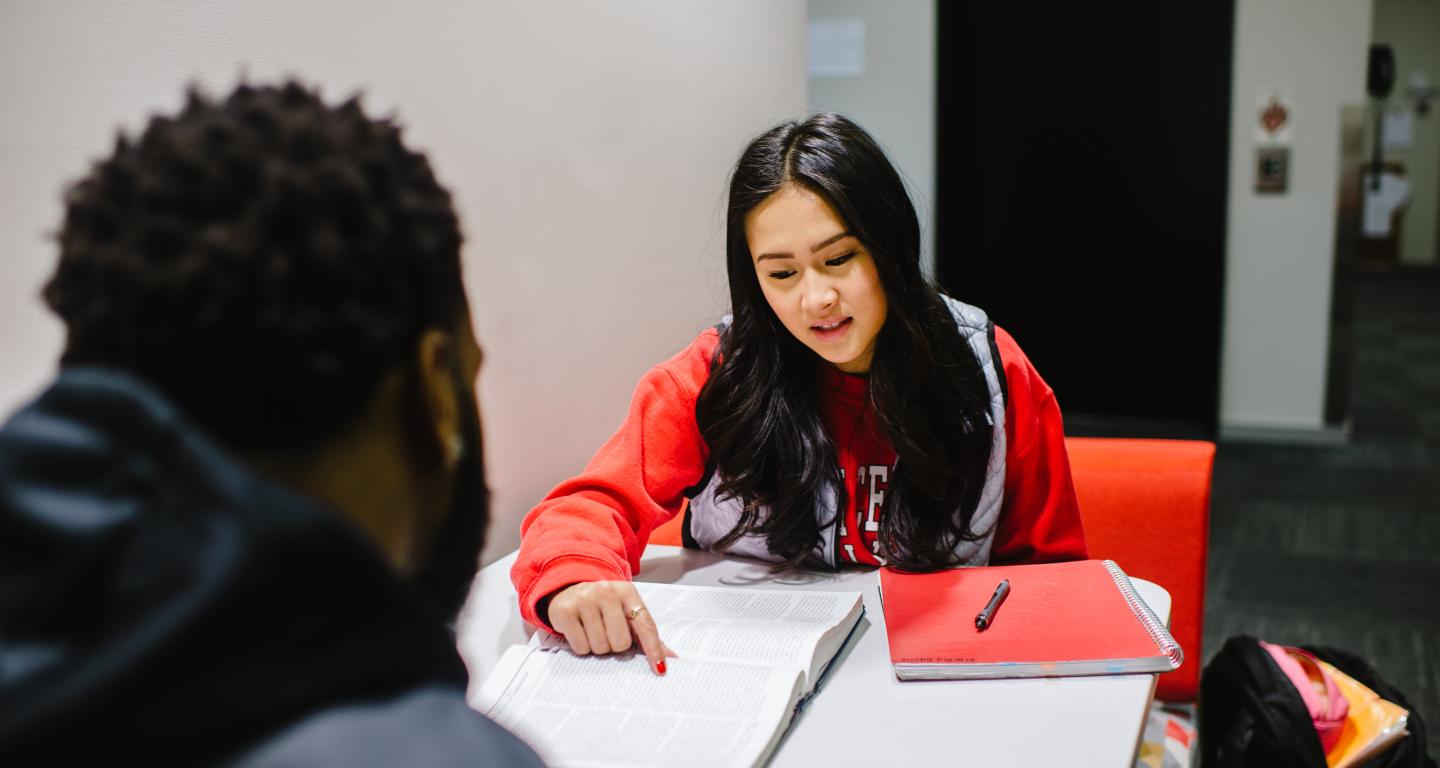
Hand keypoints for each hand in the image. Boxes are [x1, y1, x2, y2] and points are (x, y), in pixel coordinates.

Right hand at [548, 580, 674, 674]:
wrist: (569, 588)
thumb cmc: (603, 606)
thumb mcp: (625, 611)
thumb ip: (646, 633)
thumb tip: (670, 657)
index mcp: (627, 592)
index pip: (645, 625)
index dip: (653, 648)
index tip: (659, 668)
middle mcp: (607, 592)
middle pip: (621, 642)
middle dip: (615, 645)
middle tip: (607, 633)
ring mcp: (585, 599)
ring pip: (600, 646)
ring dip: (597, 646)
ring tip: (591, 630)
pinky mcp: (565, 610)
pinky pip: (580, 647)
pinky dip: (580, 646)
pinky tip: (578, 630)